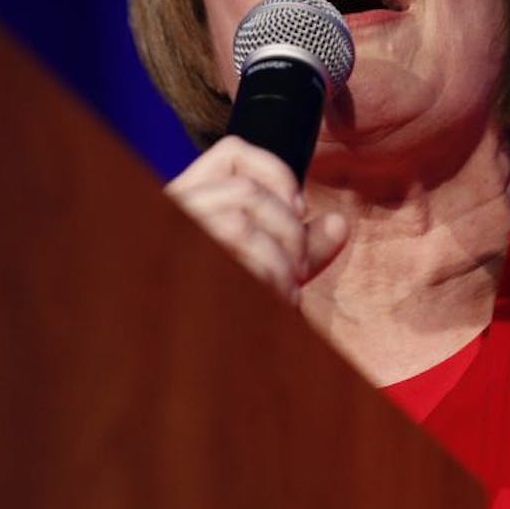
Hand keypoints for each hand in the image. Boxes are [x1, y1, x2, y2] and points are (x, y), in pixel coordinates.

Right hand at [165, 136, 348, 305]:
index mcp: (188, 200)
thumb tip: (340, 224)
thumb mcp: (270, 268)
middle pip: (245, 191)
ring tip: (290, 291)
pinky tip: (278, 304)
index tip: (300, 208)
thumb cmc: (229, 309)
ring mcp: (169, 240)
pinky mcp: (179, 272)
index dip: (276, 172)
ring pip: (240, 224)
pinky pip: (233, 261)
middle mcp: (170, 214)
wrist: (197, 356)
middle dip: (290, 229)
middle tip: (302, 268)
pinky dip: (269, 281)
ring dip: (281, 260)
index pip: (230, 152)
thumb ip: (303, 246)